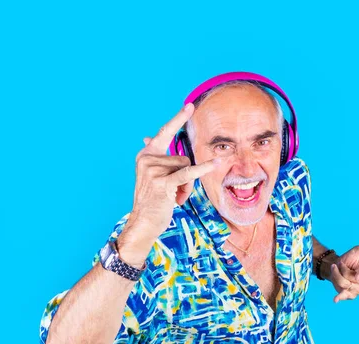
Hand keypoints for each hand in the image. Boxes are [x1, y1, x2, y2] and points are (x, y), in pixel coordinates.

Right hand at [117, 103, 219, 264]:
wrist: (143, 222)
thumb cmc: (153, 199)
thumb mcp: (153, 174)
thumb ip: (156, 156)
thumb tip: (147, 136)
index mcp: (146, 154)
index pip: (165, 132)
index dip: (178, 119)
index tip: (191, 106)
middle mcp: (147, 159)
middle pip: (183, 157)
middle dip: (185, 176)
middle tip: (173, 191)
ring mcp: (153, 170)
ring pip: (187, 168)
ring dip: (186, 186)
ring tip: (173, 197)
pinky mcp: (162, 182)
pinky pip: (188, 173)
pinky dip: (203, 169)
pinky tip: (216, 162)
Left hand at [329, 233, 358, 302]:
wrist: (335, 266)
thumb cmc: (348, 259)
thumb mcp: (356, 251)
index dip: (358, 274)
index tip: (355, 275)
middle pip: (353, 281)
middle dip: (343, 272)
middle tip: (341, 266)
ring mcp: (357, 289)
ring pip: (346, 286)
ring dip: (338, 277)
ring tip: (337, 271)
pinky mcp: (349, 295)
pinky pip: (344, 296)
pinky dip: (340, 297)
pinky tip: (335, 299)